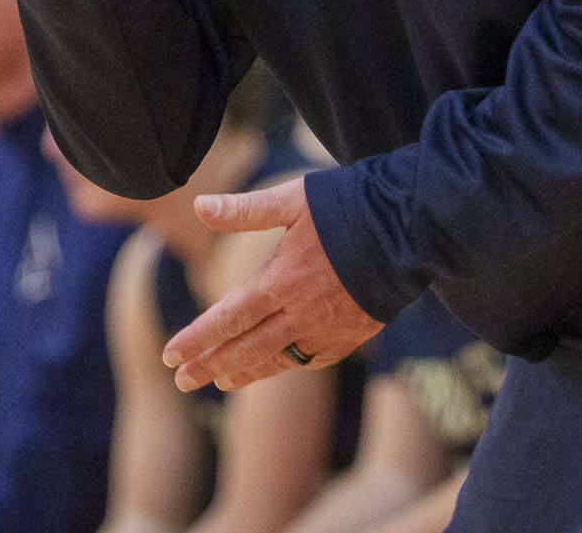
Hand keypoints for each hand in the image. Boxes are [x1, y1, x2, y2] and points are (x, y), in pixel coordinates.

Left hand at [162, 176, 383, 391]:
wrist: (410, 227)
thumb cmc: (347, 206)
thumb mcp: (293, 200)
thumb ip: (245, 210)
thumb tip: (199, 205)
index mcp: (281, 280)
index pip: (228, 318)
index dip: (198, 339)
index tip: (171, 356)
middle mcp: (301, 313)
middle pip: (247, 348)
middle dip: (211, 365)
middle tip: (183, 380)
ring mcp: (328, 328)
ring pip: (278, 360)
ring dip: (246, 372)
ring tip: (223, 380)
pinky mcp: (352, 334)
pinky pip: (311, 359)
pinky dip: (287, 364)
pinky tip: (276, 364)